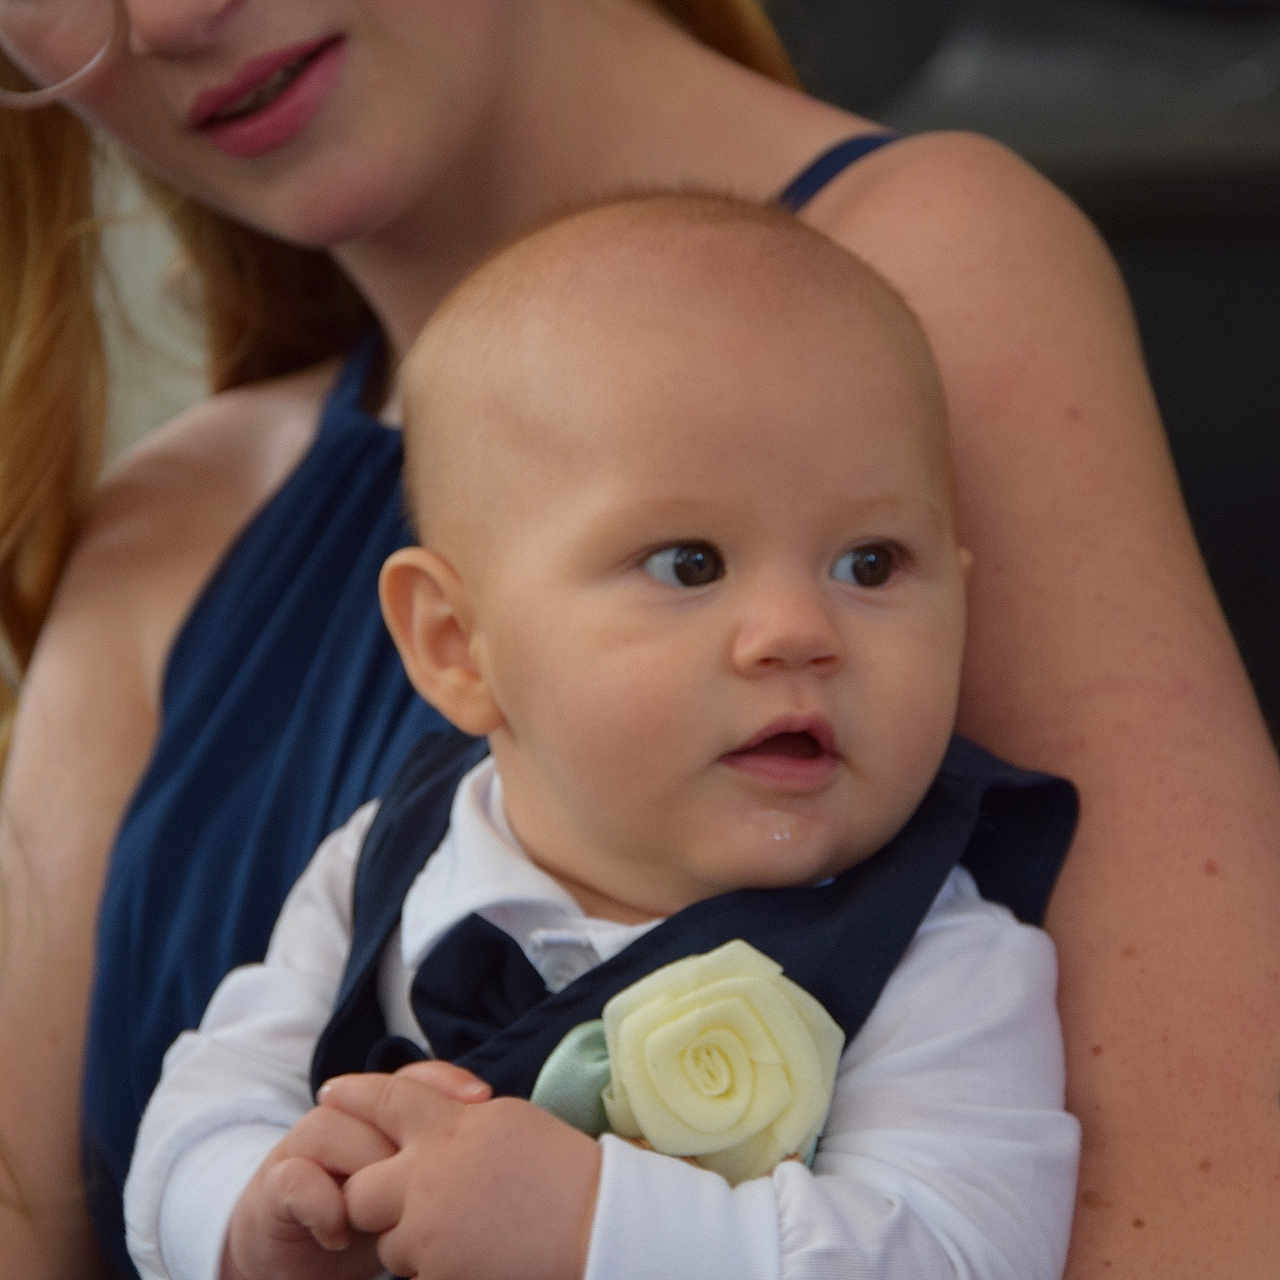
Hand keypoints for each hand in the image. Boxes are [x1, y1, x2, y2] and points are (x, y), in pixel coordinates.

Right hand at [223, 1063, 491, 1279]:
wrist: (290, 1261)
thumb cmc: (365, 1225)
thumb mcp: (411, 1199)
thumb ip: (444, 1172)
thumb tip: (511, 1165)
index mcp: (382, 1121)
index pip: (417, 1082)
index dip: (448, 1082)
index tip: (486, 1098)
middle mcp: (346, 1123)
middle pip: (375, 1095)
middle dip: (405, 1109)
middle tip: (439, 1143)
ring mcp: (306, 1151)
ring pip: (332, 1127)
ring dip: (362, 1160)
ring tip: (388, 1205)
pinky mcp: (274, 1188)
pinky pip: (296, 1179)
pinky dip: (321, 1202)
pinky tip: (340, 1232)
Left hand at [319, 1068, 601, 1279]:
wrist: (598, 1224)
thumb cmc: (564, 1169)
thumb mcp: (507, 1122)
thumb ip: (459, 1121)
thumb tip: (431, 1125)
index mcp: (450, 1127)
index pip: (388, 1101)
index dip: (355, 1095)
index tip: (331, 1092)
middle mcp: (428, 1176)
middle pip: (363, 1188)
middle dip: (374, 1200)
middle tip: (406, 1206)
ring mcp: (429, 1232)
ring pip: (390, 1243)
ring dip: (414, 1243)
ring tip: (466, 1237)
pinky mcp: (437, 1276)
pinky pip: (418, 1277)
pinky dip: (439, 1270)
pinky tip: (478, 1261)